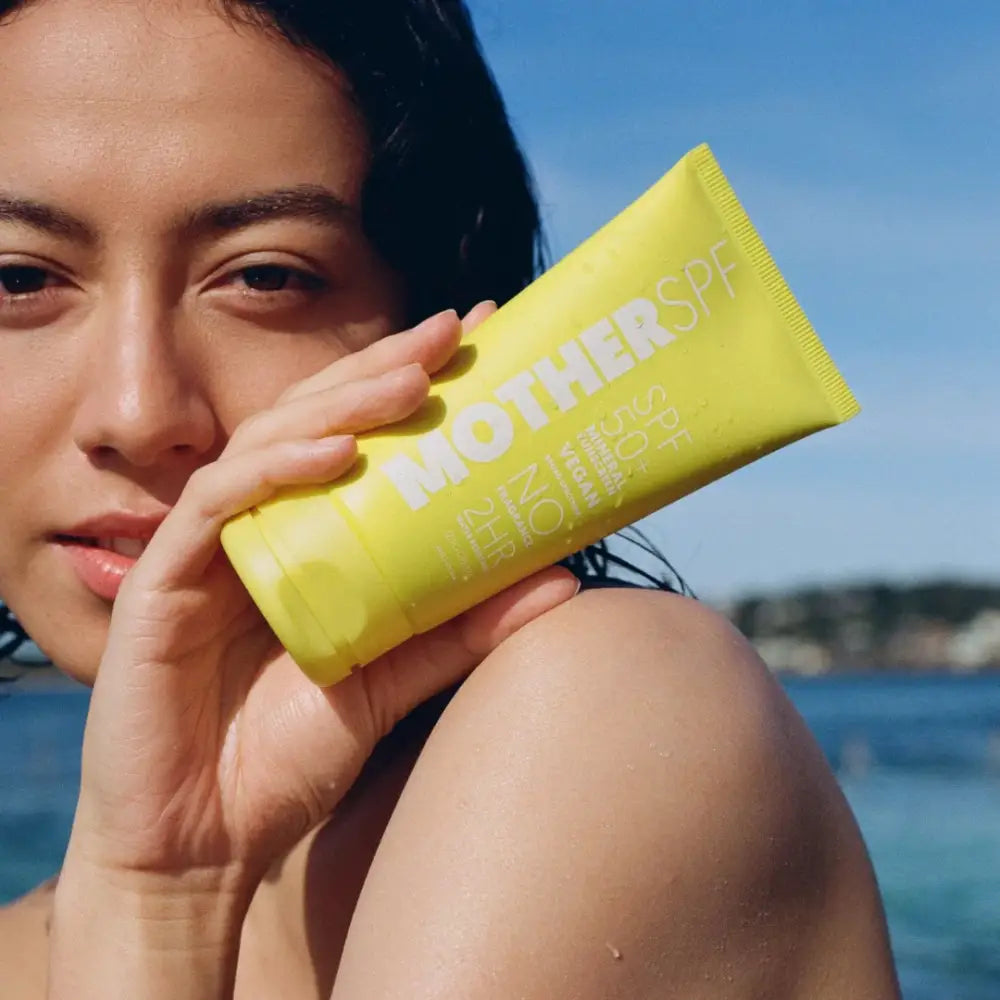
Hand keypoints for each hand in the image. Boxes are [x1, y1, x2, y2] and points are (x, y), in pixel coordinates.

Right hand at [67, 302, 579, 889]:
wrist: (202, 843)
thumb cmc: (286, 756)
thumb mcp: (394, 679)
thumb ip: (467, 627)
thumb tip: (568, 579)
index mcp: (304, 538)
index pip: (354, 438)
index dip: (407, 385)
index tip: (476, 341)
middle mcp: (256, 526)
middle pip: (313, 421)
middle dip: (381, 370)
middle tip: (450, 331)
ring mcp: (206, 547)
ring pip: (266, 445)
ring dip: (338, 405)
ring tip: (409, 378)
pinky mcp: (161, 581)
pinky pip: (216, 505)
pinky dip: (274, 471)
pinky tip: (331, 454)